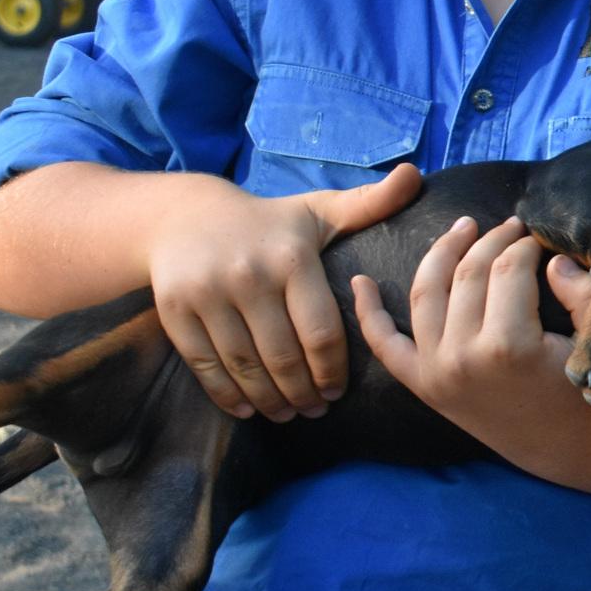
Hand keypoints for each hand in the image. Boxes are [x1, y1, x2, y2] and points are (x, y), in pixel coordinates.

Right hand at [146, 164, 421, 419]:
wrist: (182, 217)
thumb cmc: (267, 222)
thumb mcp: (318, 210)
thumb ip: (369, 202)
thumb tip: (414, 176)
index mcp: (291, 257)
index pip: (320, 330)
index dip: (332, 369)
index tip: (339, 390)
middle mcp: (248, 276)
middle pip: (283, 355)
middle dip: (303, 391)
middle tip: (316, 410)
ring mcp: (208, 294)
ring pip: (245, 365)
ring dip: (269, 399)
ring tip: (288, 413)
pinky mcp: (175, 310)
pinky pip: (205, 364)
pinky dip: (227, 394)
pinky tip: (247, 409)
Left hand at [350, 217, 590, 424]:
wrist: (567, 449)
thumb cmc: (588, 392)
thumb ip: (581, 291)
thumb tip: (553, 257)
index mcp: (509, 344)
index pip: (510, 267)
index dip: (526, 244)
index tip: (539, 237)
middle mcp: (463, 355)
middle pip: (469, 273)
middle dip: (492, 240)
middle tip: (510, 227)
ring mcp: (436, 370)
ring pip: (427, 292)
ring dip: (441, 253)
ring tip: (463, 230)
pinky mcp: (422, 385)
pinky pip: (385, 344)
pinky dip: (367, 313)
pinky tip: (361, 281)